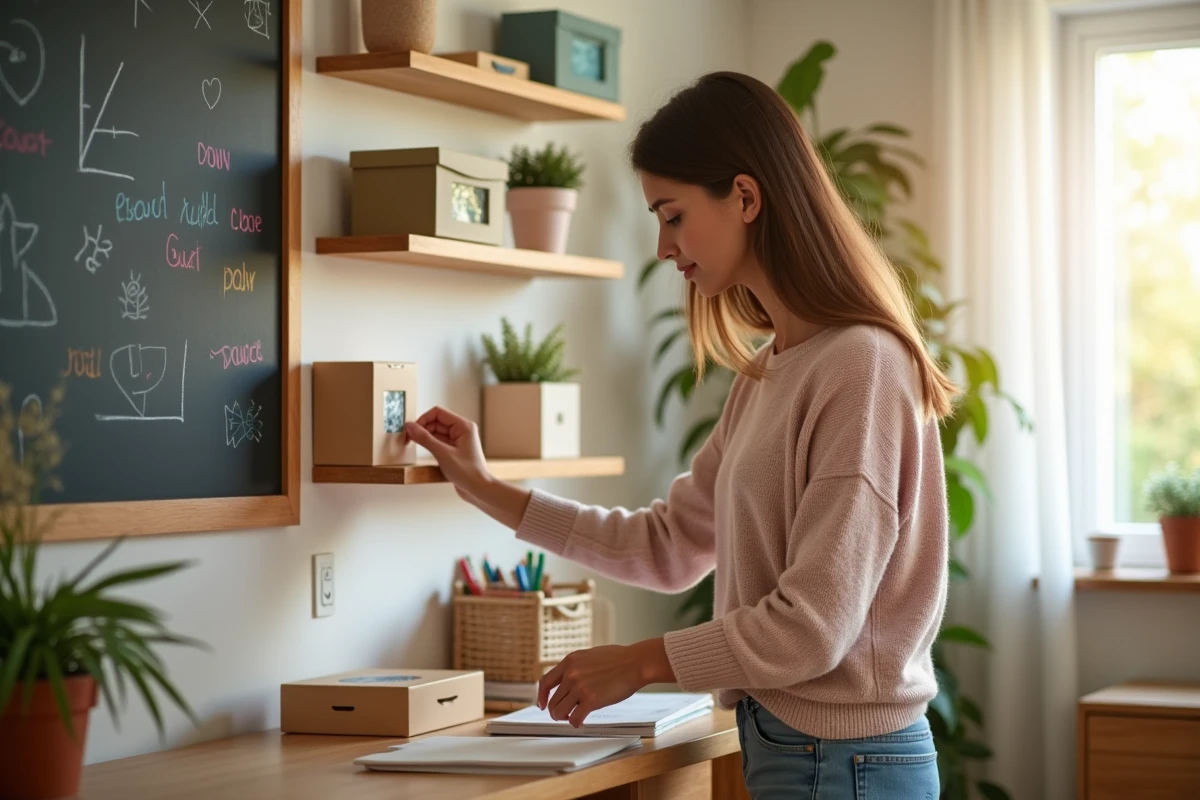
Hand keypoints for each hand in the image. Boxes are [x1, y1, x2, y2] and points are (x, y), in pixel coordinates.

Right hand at [404, 406, 489, 502]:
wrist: (479, 490)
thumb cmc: (468, 472)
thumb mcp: (443, 453)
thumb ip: (425, 438)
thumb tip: (410, 426)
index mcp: (463, 426)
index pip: (438, 413)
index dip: (423, 419)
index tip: (411, 430)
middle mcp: (461, 431)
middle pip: (436, 422)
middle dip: (422, 428)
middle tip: (408, 438)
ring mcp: (458, 441)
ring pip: (436, 432)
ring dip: (424, 437)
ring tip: (412, 443)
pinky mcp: (454, 451)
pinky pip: (439, 442)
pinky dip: (429, 445)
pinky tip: (422, 450)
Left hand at [537, 639, 675, 726]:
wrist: (634, 663)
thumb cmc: (618, 659)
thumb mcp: (589, 655)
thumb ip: (576, 666)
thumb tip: (568, 679)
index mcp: (570, 661)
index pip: (545, 682)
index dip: (542, 696)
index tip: (542, 705)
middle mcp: (571, 674)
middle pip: (552, 701)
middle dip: (557, 711)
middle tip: (566, 714)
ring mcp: (579, 687)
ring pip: (559, 712)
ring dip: (565, 718)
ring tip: (573, 717)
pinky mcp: (590, 700)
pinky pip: (574, 719)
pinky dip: (576, 723)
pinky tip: (582, 721)